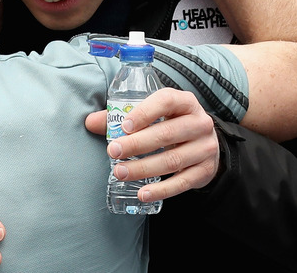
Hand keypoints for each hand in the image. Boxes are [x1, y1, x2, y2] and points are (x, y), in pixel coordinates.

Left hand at [85, 88, 219, 200]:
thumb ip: (122, 117)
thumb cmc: (172, 124)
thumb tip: (90, 122)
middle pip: (167, 134)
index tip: (124, 126)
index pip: (167, 101)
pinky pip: (182, 183)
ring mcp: (205, 148)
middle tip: (113, 152)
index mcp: (185, 102)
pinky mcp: (205, 171)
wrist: (205, 144)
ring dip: (143, 168)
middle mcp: (200, 123)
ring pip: (173, 160)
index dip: (145, 113)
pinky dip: (161, 190)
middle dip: (137, 144)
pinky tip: (142, 194)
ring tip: (120, 173)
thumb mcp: (154, 115)